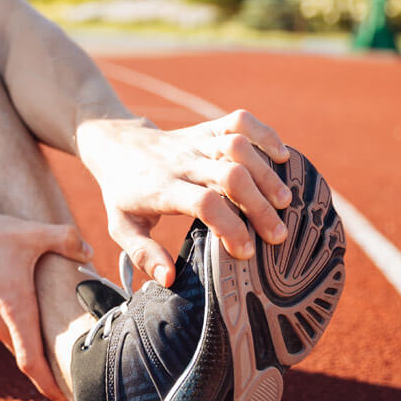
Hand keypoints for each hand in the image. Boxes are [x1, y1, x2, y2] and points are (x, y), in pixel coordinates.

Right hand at [0, 209, 91, 400]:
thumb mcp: (30, 233)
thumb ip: (64, 239)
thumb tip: (87, 249)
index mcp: (15, 312)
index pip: (31, 362)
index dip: (48, 386)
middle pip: (27, 358)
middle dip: (49, 371)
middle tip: (74, 376)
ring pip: (15, 343)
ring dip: (34, 351)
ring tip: (58, 350)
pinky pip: (4, 331)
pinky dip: (21, 334)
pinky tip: (33, 322)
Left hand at [78, 111, 292, 287]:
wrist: (116, 146)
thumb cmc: (124, 192)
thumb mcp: (122, 226)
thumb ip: (143, 253)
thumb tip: (169, 278)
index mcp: (162, 188)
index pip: (204, 203)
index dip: (230, 227)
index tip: (245, 252)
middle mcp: (182, 161)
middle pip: (230, 175)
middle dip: (258, 206)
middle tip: (277, 234)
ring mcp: (195, 141)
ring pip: (237, 146)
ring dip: (266, 172)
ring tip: (284, 201)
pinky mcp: (206, 128)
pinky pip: (239, 121)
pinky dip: (265, 135)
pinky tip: (282, 157)